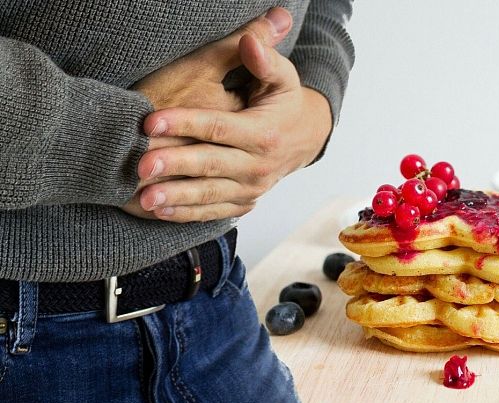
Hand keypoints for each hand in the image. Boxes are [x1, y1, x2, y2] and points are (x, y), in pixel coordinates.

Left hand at [134, 33, 331, 222]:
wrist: (304, 139)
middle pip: (211, 165)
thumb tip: (248, 39)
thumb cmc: (284, 104)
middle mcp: (258, 166)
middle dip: (175, 165)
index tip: (150, 122)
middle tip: (140, 166)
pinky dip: (187, 214)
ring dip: (176, 198)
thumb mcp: (283, 78)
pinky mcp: (244, 202)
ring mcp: (251, 188)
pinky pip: (214, 211)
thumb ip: (265, 60)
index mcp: (264, 134)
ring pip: (210, 194)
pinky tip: (160, 211)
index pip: (219, 128)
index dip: (185, 123)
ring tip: (145, 198)